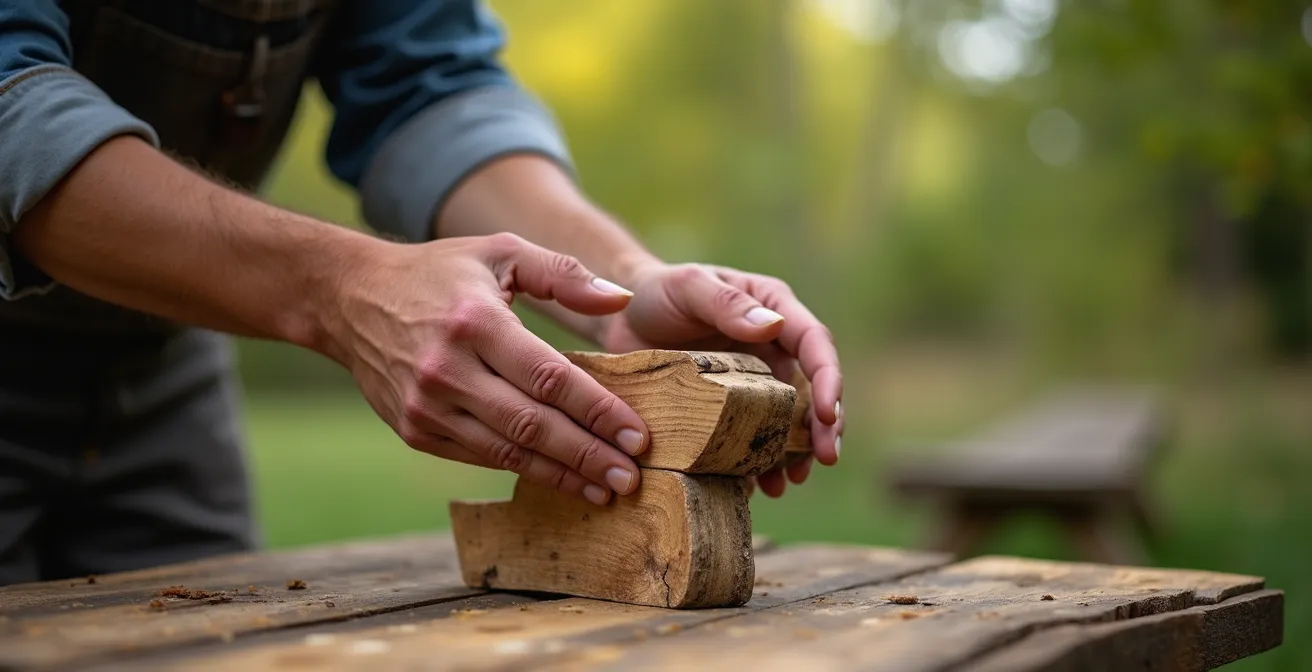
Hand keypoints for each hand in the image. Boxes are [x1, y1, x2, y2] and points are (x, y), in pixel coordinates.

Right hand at [323, 233, 651, 505]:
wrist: (350, 299)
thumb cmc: (439, 273)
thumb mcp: (500, 252)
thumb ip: (564, 274)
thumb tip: (623, 302)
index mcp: (475, 321)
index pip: (549, 378)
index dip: (597, 411)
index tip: (638, 435)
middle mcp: (447, 369)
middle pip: (532, 424)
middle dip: (587, 455)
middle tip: (631, 477)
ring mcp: (426, 406)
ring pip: (507, 451)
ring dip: (561, 475)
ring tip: (606, 489)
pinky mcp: (414, 430)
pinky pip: (480, 456)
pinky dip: (523, 470)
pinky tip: (561, 479)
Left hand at [599, 263, 842, 496]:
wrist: (622, 320)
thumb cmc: (658, 292)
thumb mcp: (689, 287)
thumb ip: (726, 304)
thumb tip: (773, 327)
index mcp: (775, 309)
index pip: (815, 343)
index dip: (828, 379)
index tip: (828, 415)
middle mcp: (775, 347)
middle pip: (813, 389)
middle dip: (825, 426)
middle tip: (827, 458)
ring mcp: (756, 382)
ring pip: (790, 421)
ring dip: (796, 453)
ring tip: (787, 482)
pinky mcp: (733, 410)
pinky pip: (754, 439)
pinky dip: (759, 463)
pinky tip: (756, 486)